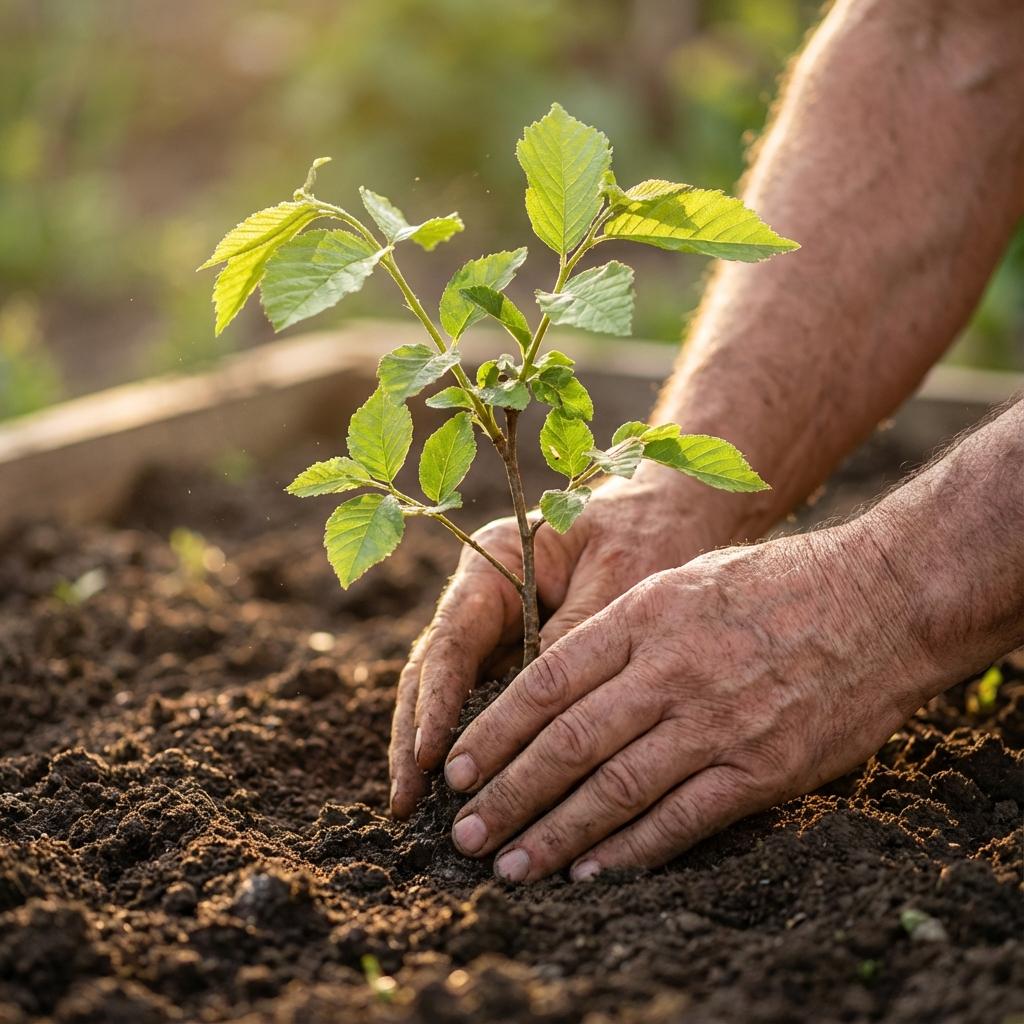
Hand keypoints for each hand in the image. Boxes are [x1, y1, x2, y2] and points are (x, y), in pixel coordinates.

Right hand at [389, 477, 715, 816]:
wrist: (680, 511)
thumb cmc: (650, 533)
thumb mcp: (618, 577)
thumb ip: (574, 636)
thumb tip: (534, 709)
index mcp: (495, 560)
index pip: (452, 636)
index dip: (436, 698)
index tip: (429, 757)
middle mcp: (484, 598)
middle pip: (434, 670)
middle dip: (415, 737)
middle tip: (406, 802)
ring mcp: (498, 630)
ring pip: (451, 694)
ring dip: (432, 752)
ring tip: (416, 811)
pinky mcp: (520, 659)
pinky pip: (492, 706)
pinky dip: (481, 749)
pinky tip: (470, 794)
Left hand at [441, 521, 937, 880]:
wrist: (882, 600)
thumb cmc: (777, 584)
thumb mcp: (685, 581)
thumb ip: (623, 629)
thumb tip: (557, 681)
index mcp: (645, 618)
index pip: (547, 683)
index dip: (494, 731)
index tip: (456, 768)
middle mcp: (671, 670)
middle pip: (568, 743)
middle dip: (508, 794)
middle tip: (464, 833)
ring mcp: (717, 721)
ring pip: (615, 789)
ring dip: (555, 834)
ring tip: (510, 864)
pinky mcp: (762, 767)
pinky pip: (683, 818)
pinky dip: (631, 850)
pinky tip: (590, 872)